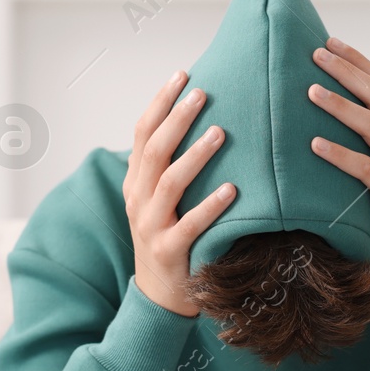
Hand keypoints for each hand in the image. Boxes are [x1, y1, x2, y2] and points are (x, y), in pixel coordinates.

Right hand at [124, 70, 235, 316]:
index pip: (142, 132)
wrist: (159, 296)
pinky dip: (211, 206)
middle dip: (177, 118)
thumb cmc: (170, 238)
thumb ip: (171, 167)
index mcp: (135, 182)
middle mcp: (138, 200)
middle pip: (154, 150)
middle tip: (203, 93)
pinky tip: (233, 189)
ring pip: (169, 183)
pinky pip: (191, 225)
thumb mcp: (161, 201)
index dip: (160, 102)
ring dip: (196, 155)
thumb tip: (204, 120)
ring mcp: (151, 227)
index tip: (183, 74)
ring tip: (221, 132)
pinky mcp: (169, 252)